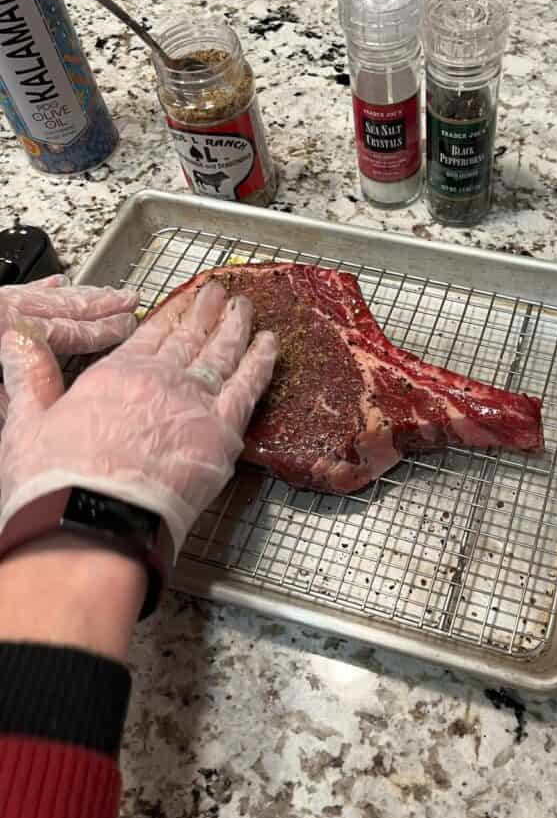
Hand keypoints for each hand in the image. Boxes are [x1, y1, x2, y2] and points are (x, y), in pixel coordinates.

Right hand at [0, 280, 276, 580]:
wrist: (93, 523)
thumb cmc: (57, 484)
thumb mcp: (26, 421)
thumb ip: (29, 375)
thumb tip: (14, 338)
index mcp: (118, 374)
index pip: (152, 333)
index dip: (172, 313)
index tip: (184, 299)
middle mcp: (161, 381)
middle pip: (191, 337)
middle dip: (206, 311)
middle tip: (219, 293)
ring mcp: (196, 404)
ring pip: (223, 354)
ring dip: (236, 327)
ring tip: (246, 308)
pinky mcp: (222, 434)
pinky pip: (250, 387)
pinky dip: (262, 361)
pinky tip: (271, 345)